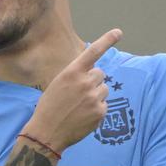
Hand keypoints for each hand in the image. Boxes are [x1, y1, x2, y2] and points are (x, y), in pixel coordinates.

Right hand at [24, 29, 121, 153]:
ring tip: (79, 107)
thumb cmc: (49, 108)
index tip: (119, 32)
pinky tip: (82, 116)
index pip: (93, 52)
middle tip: (78, 94)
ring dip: (95, 95)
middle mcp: (85, 82)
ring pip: (104, 89)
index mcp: (72, 73)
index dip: (107, 40)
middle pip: (100, 74)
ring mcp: (94, 98)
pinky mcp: (100, 112)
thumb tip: (93, 75)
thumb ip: (76, 76)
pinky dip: (96, 110)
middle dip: (93, 81)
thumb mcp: (58, 85)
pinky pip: (104, 105)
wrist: (46, 133)